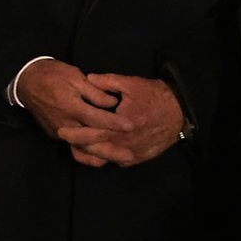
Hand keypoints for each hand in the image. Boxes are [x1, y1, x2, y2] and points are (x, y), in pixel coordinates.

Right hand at [16, 58, 131, 147]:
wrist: (26, 82)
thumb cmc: (53, 75)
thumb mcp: (75, 76)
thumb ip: (94, 92)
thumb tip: (112, 104)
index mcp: (71, 106)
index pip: (97, 118)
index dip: (114, 123)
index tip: (131, 126)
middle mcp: (65, 123)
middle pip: (90, 140)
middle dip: (111, 149)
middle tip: (129, 155)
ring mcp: (58, 132)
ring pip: (82, 148)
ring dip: (100, 156)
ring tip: (118, 161)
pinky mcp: (54, 135)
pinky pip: (73, 147)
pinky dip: (87, 154)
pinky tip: (100, 157)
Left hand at [55, 74, 184, 167]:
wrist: (179, 112)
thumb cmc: (155, 96)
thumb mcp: (131, 84)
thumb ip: (107, 81)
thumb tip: (88, 79)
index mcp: (120, 126)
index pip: (91, 134)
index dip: (74, 133)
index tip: (61, 130)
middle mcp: (124, 143)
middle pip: (94, 150)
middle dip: (77, 145)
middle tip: (65, 139)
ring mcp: (131, 153)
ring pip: (103, 158)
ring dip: (89, 153)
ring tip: (77, 145)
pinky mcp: (137, 158)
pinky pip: (116, 161)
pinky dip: (104, 157)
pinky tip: (96, 150)